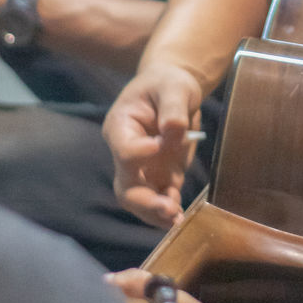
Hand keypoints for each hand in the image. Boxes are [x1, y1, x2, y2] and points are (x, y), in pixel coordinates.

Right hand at [102, 66, 204, 226]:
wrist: (173, 91)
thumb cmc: (168, 82)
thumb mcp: (174, 86)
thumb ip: (173, 107)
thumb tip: (173, 131)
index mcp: (121, 126)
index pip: (124, 149)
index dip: (139, 153)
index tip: (160, 146)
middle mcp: (125, 152)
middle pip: (125, 186)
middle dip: (145, 201)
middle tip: (168, 208)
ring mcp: (142, 168)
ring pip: (138, 200)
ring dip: (155, 213)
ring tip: (176, 220)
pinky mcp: (160, 175)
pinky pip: (159, 199)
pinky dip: (168, 211)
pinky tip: (181, 216)